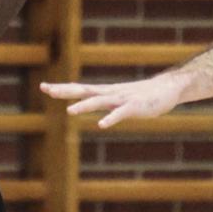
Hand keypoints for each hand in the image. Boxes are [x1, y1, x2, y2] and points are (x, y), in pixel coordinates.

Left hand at [40, 75, 184, 128]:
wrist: (168, 88)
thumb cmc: (144, 95)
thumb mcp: (120, 99)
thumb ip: (106, 102)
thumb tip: (93, 104)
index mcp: (105, 92)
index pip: (80, 89)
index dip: (62, 88)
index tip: (44, 87)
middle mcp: (110, 93)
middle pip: (83, 91)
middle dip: (64, 91)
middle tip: (46, 89)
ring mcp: (122, 99)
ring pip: (100, 101)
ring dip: (84, 106)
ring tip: (70, 111)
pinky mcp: (134, 106)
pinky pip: (120, 113)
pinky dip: (111, 118)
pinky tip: (102, 125)